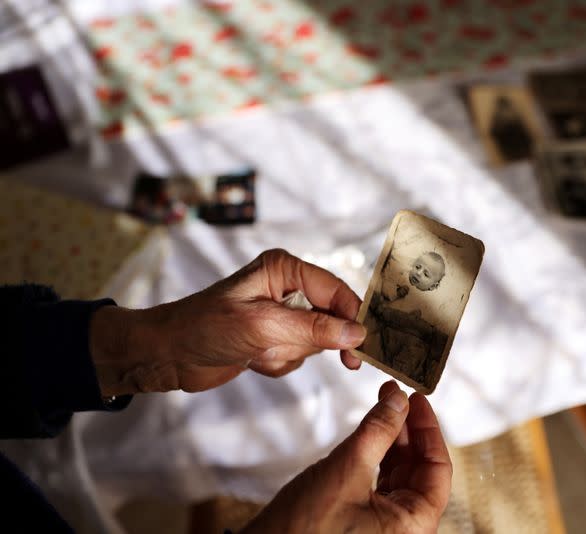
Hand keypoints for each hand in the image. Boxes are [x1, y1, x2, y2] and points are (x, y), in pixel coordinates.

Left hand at [90, 249, 366, 395]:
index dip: (352, 316)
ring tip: (259, 352)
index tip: (363, 346)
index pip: (335, 290)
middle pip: (331, 316)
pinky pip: (298, 354)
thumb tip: (357, 334)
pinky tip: (254, 360)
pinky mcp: (274, 336)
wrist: (168, 354)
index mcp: (284, 268)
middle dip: (313, 340)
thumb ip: (314, 329)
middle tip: (320, 356)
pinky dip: (280, 363)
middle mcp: (286, 286)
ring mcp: (281, 313)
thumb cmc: (205, 327)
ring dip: (290, 353)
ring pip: (315, 340)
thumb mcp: (263, 327)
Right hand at [242, 380, 451, 533]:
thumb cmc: (303, 529)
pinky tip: (372, 433)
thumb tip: (398, 399)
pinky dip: (379, 456)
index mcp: (413, 526)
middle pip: (421, 470)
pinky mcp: (366, 522)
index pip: (438, 469)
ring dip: (394, 440)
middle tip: (396, 397)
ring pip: (401, 475)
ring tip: (384, 407)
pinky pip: (383, 484)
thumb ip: (378, 431)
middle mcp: (405, 529)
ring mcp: (386, 527)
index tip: (417, 399)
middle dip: (409, 430)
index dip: (429, 429)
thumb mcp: (346, 470)